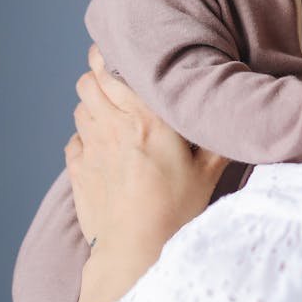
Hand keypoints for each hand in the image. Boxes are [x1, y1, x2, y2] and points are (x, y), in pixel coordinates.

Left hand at [65, 45, 228, 301]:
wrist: (137, 250)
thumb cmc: (177, 209)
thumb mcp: (208, 170)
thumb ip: (215, 135)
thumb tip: (228, 109)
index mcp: (147, 119)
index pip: (115, 70)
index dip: (113, 56)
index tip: (121, 51)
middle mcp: (114, 126)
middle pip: (90, 80)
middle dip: (99, 73)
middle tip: (115, 77)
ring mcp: (92, 147)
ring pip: (80, 105)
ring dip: (92, 103)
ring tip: (110, 110)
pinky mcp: (77, 169)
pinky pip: (74, 137)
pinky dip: (84, 134)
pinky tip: (100, 144)